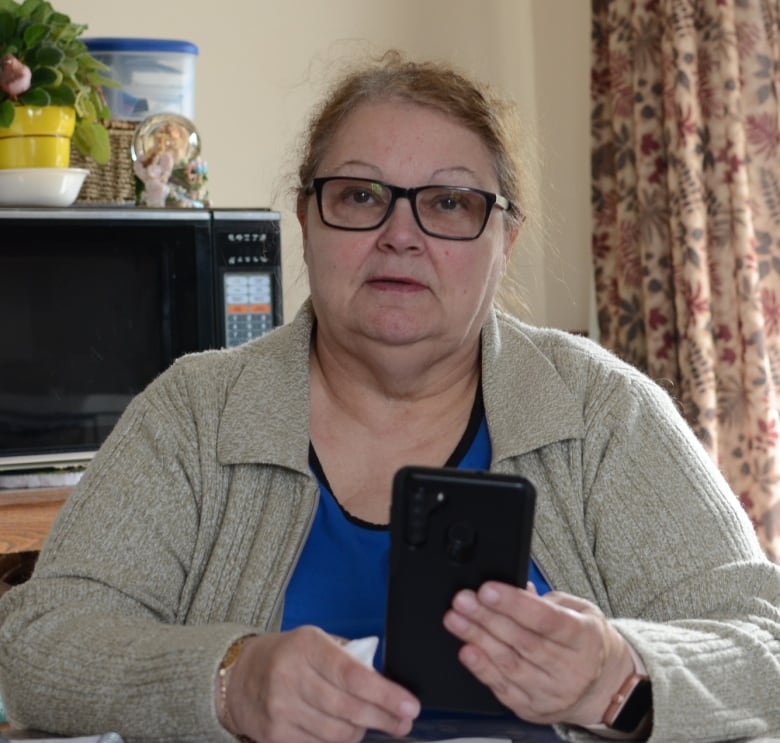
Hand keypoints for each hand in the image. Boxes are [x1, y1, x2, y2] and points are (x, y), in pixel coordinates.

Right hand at [223, 626, 419, 742]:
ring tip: (369, 722)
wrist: (240, 677)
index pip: (353, 676)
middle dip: (383, 718)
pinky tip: (344, 731)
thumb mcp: (316, 641)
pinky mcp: (275, 737)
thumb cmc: (288, 655)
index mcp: (307, 647)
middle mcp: (291, 677)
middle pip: (349, 709)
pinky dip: (338, 742)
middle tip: (403, 721)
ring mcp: (281, 710)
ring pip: (338, 734)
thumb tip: (385, 683)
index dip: (386, 694)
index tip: (409, 706)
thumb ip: (349, 657)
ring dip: (361, 731)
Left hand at [442, 582, 633, 726]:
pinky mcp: (533, 709)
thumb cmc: (586, 643)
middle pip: (523, 642)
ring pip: (510, 666)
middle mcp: (570, 669)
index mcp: (584, 638)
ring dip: (478, 640)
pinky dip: (482, 670)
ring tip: (456, 620)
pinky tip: (467, 652)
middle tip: (462, 600)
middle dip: (487, 618)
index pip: (546, 620)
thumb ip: (548, 600)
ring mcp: (552, 693)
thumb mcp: (580, 611)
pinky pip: (504, 689)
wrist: (604, 688)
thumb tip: (516, 588)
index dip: (514, 605)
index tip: (487, 590)